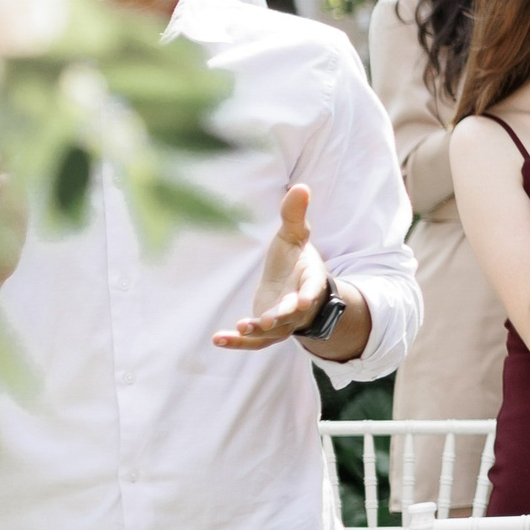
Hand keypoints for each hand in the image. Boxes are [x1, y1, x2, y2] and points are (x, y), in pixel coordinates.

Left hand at [214, 184, 327, 350]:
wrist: (295, 287)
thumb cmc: (295, 259)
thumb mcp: (295, 236)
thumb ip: (295, 215)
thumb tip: (300, 186)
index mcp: (310, 281)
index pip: (312, 289)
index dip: (307, 295)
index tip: (302, 300)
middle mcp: (300, 305)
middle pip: (293, 314)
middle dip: (282, 317)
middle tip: (267, 319)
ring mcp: (286, 321)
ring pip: (274, 332)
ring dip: (258, 332)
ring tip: (239, 328)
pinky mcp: (269, 331)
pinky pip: (256, 342)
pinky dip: (238, 343)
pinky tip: (218, 339)